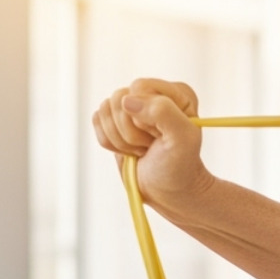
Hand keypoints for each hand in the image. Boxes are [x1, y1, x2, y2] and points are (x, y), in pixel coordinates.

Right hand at [92, 78, 214, 205]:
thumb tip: (128, 100)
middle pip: (119, 98)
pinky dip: (111, 142)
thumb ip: (163, 112)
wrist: (168, 190)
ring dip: (121, 139)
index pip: (139, 88)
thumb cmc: (179, 166)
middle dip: (131, 131)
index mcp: (177, 93)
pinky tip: (130, 150)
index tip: (159, 135)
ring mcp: (133, 107)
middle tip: (150, 145)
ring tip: (143, 149)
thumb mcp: (182, 140)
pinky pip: (96, 120)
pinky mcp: (115, 120)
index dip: (143, 116)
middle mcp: (154, 95)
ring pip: (105, 109)